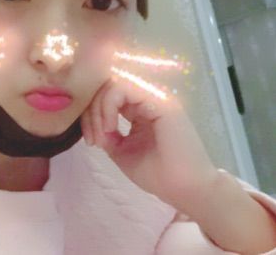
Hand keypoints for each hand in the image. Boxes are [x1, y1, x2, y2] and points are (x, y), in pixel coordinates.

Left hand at [80, 77, 218, 209]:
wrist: (185, 189)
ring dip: (98, 109)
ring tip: (102, 135)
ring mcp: (153, 96)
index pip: (107, 97)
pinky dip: (108, 106)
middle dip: (91, 111)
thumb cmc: (156, 174)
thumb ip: (106, 132)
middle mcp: (146, 98)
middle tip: (93, 139)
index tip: (91, 141)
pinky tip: (110, 128)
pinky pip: (122, 90)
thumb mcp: (121, 150)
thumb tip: (90, 121)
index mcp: (139, 109)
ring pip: (112, 85)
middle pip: (107, 87)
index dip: (91, 114)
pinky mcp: (158, 100)